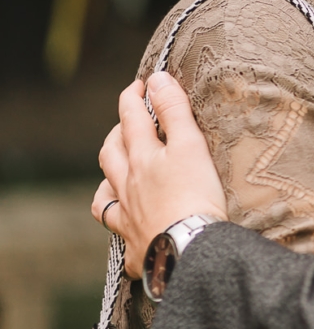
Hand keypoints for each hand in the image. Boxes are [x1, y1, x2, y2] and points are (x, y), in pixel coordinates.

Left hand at [93, 73, 227, 278]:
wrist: (189, 248)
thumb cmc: (194, 195)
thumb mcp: (190, 144)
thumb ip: (173, 111)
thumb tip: (157, 79)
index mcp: (141, 157)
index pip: (131, 117)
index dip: (134, 96)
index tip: (141, 83)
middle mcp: (126, 184)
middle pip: (111, 151)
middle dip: (118, 130)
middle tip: (130, 120)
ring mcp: (126, 215)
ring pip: (104, 189)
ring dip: (109, 172)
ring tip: (118, 166)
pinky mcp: (133, 243)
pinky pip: (115, 227)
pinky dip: (116, 216)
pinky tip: (123, 216)